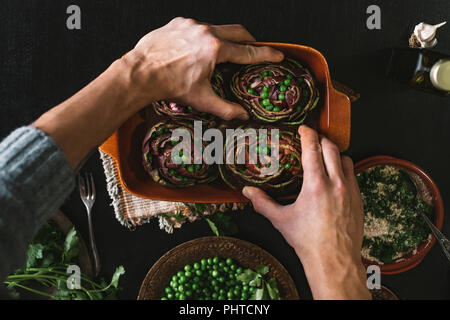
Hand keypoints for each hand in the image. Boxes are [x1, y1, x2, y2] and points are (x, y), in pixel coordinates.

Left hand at [123, 17, 283, 119]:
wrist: (140, 73)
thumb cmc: (170, 86)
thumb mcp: (202, 99)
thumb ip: (226, 108)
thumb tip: (243, 116)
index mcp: (215, 49)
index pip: (248, 51)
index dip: (266, 54)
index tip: (277, 54)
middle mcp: (205, 31)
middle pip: (238, 31)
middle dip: (249, 40)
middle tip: (254, 49)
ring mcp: (191, 24)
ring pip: (217, 27)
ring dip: (224, 38)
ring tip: (222, 53)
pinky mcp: (178, 22)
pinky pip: (198, 26)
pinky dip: (203, 36)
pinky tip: (198, 49)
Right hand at [243, 126, 370, 299]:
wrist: (334, 261)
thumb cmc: (308, 241)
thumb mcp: (281, 220)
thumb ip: (262, 203)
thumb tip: (247, 192)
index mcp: (315, 185)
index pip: (312, 148)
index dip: (307, 134)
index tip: (303, 129)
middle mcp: (336, 183)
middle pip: (331, 147)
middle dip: (321, 139)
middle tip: (312, 139)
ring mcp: (350, 191)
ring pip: (346, 158)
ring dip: (335, 153)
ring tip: (325, 156)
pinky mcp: (359, 199)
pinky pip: (353, 175)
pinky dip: (344, 169)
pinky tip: (335, 177)